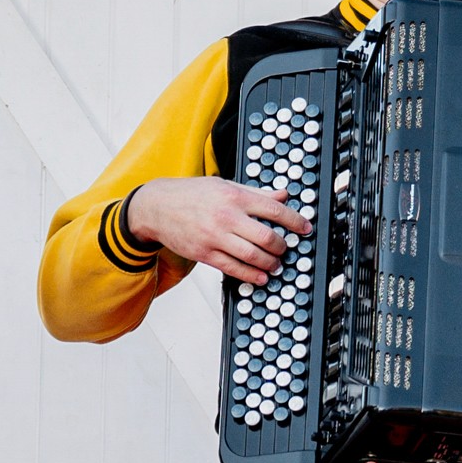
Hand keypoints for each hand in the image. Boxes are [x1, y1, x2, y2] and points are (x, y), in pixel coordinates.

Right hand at [123, 177, 312, 286]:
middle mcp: (226, 217)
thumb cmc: (192, 194)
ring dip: (270, 263)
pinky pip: (233, 269)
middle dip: (283, 247)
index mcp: (235, 197)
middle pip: (267, 237)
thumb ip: (255, 193)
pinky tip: (261, 277)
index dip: (295, 221)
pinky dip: (251, 275)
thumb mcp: (225, 185)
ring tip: (276, 264)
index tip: (305, 228)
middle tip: (287, 249)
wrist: (157, 206)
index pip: (274, 210)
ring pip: (252, 256)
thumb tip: (282, 196)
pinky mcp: (204, 254)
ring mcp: (215, 237)